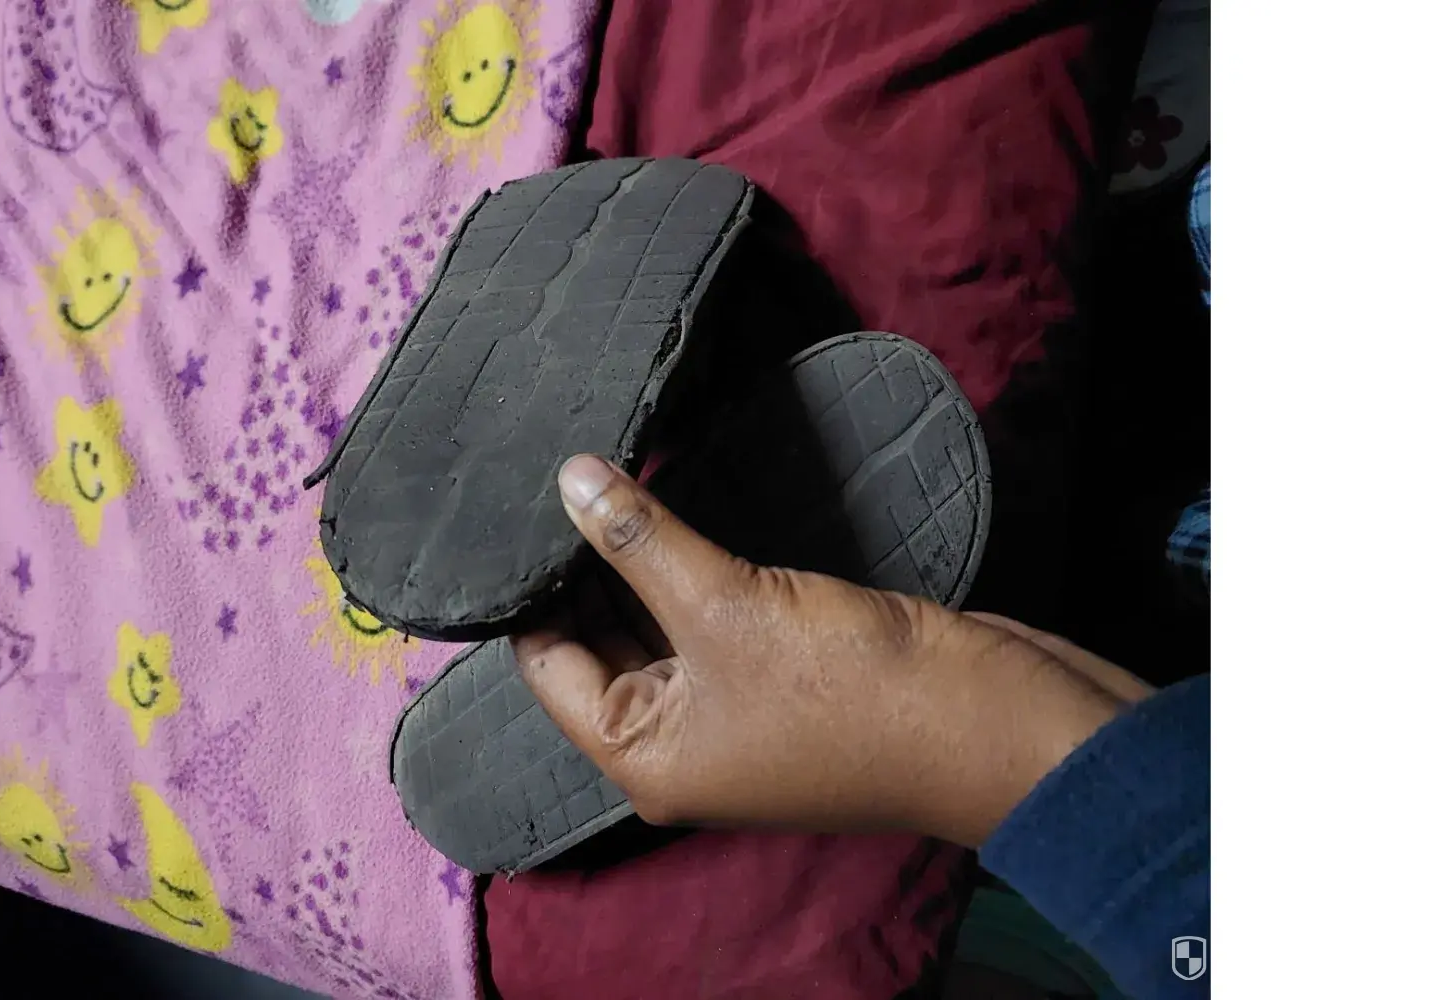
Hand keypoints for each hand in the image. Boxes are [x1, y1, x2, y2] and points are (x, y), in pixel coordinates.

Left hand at [511, 455, 1148, 846]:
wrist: (996, 721)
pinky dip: (693, 564)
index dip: (528, 586)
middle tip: (552, 468)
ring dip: (640, 556)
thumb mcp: (726, 607)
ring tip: (601, 467)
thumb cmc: (851, 688)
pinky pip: (713, 613)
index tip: (511, 502)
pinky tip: (669, 497)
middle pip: (600, 641)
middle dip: (583, 562)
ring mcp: (732, 707)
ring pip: (659, 621)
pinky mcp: (782, 668)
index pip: (546, 663)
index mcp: (642, 755)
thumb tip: (568, 479)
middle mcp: (677, 740)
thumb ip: (640, 542)